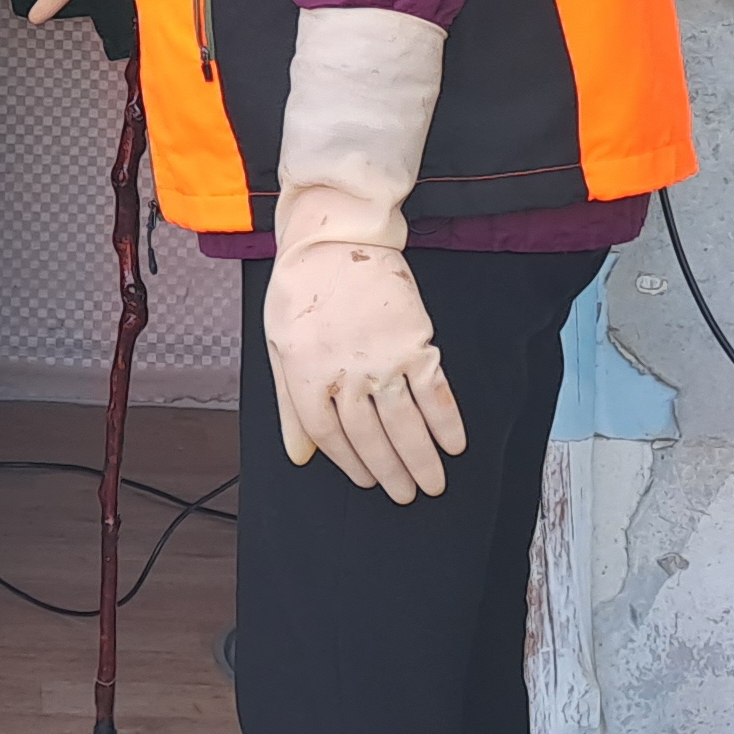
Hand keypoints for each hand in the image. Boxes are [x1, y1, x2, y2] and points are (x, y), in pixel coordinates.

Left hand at [263, 238, 466, 500]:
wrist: (334, 239)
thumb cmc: (300, 290)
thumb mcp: (279, 347)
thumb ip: (290, 406)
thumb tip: (299, 456)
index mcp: (306, 376)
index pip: (329, 435)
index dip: (350, 463)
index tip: (368, 480)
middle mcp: (345, 374)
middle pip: (370, 436)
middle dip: (390, 471)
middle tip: (407, 494)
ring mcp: (382, 359)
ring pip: (404, 422)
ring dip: (421, 457)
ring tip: (433, 483)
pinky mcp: (414, 341)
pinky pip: (434, 390)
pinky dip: (446, 420)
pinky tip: (454, 444)